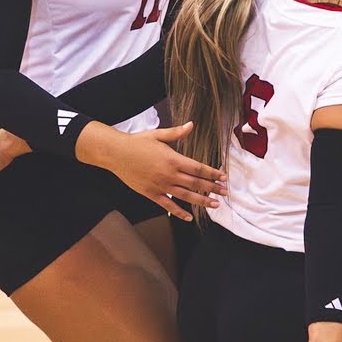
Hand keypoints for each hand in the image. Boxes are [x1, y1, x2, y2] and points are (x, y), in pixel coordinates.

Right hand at [102, 122, 226, 221]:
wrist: (115, 153)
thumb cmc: (137, 142)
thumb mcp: (158, 134)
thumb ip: (177, 133)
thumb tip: (192, 125)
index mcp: (173, 159)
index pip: (198, 168)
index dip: (212, 173)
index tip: (223, 177)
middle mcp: (169, 174)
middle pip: (196, 183)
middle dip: (212, 188)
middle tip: (226, 192)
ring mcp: (160, 186)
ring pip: (185, 196)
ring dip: (202, 201)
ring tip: (216, 205)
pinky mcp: (150, 193)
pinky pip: (167, 205)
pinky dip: (179, 212)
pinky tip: (189, 217)